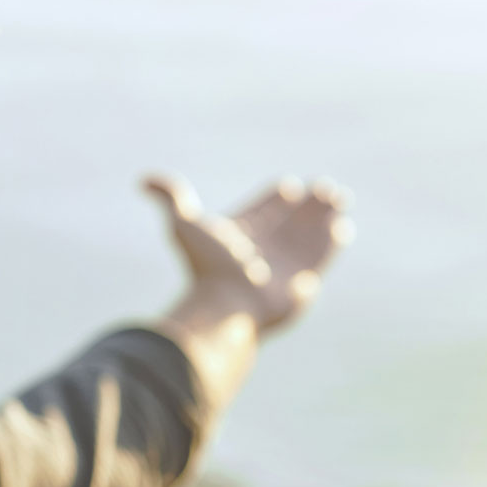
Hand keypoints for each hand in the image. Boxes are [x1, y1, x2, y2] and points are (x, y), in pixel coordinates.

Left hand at [144, 173, 351, 338]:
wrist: (226, 306)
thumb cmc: (206, 267)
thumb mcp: (184, 225)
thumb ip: (171, 197)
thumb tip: (143, 180)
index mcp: (242, 232)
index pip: (264, 208)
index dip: (277, 197)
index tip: (288, 187)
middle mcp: (264, 247)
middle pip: (290, 220)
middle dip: (308, 204)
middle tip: (323, 188)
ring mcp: (284, 264)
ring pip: (309, 236)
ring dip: (324, 217)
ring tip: (339, 198)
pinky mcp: (302, 281)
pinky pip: (321, 257)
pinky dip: (332, 241)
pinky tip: (342, 226)